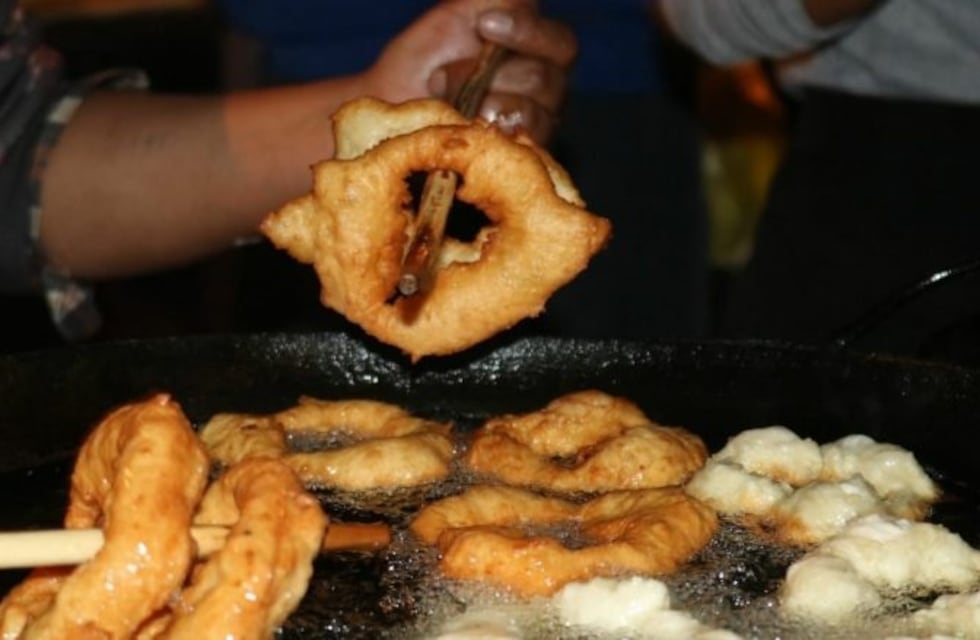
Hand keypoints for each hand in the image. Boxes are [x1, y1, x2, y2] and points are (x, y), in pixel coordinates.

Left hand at [364, 0, 576, 142]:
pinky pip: (514, 146)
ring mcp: (533, 131)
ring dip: (480, 103)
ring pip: (530, 112)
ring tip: (447, 105)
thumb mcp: (452, 19)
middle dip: (488, 74)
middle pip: (544, 79)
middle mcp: (544, 94)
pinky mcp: (516, 161)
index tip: (484, 25)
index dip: (528, 31)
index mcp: (536, 55)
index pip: (560, 43)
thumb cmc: (419, 66)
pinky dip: (484, 131)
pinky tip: (462, 125)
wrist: (390, 113)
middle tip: (442, 77)